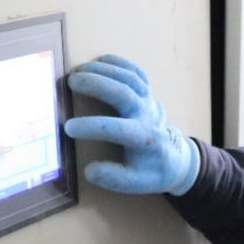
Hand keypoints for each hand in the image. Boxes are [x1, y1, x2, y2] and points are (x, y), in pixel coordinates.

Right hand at [64, 54, 200, 195]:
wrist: (175, 157)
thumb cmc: (151, 171)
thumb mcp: (136, 183)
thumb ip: (114, 179)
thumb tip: (90, 171)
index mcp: (144, 138)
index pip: (117, 129)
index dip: (93, 127)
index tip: (69, 128)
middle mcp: (147, 115)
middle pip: (124, 93)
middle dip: (97, 84)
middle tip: (71, 81)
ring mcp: (148, 100)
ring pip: (129, 78)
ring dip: (103, 70)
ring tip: (77, 70)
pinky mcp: (147, 92)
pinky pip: (136, 72)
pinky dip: (119, 62)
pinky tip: (100, 60)